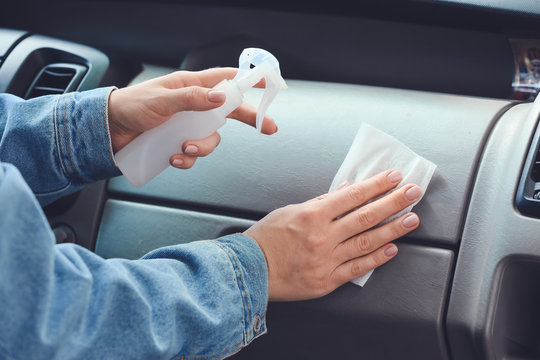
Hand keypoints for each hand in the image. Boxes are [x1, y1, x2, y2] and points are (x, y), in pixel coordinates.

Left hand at [107, 67, 276, 168]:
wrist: (109, 131)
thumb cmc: (131, 106)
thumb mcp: (162, 99)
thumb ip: (192, 98)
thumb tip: (220, 97)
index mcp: (191, 87)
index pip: (226, 80)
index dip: (248, 81)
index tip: (268, 84)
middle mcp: (194, 106)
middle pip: (228, 112)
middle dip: (248, 120)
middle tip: (266, 128)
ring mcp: (187, 126)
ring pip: (211, 139)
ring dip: (202, 147)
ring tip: (184, 149)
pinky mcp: (179, 144)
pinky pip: (193, 155)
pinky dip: (186, 160)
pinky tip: (173, 158)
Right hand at [244, 169, 421, 300]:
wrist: (249, 271)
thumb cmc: (266, 239)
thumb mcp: (290, 210)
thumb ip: (321, 202)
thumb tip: (345, 190)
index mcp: (312, 215)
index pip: (352, 196)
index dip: (376, 185)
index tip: (393, 177)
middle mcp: (322, 237)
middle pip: (366, 216)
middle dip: (393, 202)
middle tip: (413, 193)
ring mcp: (327, 260)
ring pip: (367, 242)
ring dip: (393, 230)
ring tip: (411, 219)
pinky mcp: (327, 280)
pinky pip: (357, 268)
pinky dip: (376, 258)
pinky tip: (392, 249)